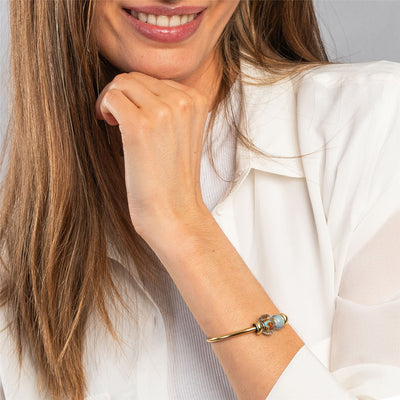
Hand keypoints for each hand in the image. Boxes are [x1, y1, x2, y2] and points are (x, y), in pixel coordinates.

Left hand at [95, 72, 209, 242]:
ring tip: (114, 123)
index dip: (139, 95)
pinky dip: (104, 108)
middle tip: (117, 120)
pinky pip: (112, 97)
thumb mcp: (183, 134)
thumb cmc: (173, 180)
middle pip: (137, 77)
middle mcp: (183, 100)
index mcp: (197, 100)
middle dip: (123, 95)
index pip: (157, 79)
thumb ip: (171, 108)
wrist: (175, 213)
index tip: (134, 114)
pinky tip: (109, 126)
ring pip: (122, 83)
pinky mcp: (140, 124)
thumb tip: (138, 87)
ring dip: (111, 100)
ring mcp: (163, 111)